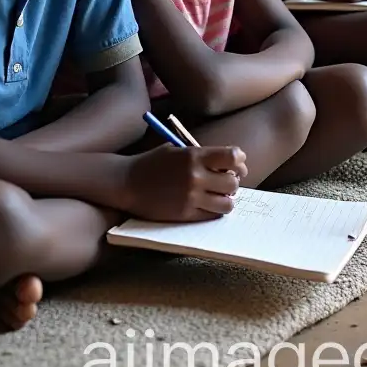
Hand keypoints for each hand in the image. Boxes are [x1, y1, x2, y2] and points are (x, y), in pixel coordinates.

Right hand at [114, 144, 247, 220]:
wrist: (127, 182)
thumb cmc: (152, 163)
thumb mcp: (177, 150)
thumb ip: (201, 155)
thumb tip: (227, 162)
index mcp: (194, 155)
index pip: (233, 156)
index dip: (239, 161)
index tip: (236, 164)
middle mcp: (196, 176)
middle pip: (233, 182)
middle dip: (234, 181)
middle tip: (228, 181)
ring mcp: (191, 197)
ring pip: (227, 203)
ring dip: (226, 199)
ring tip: (219, 196)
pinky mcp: (185, 214)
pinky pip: (212, 215)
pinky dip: (214, 211)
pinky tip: (207, 204)